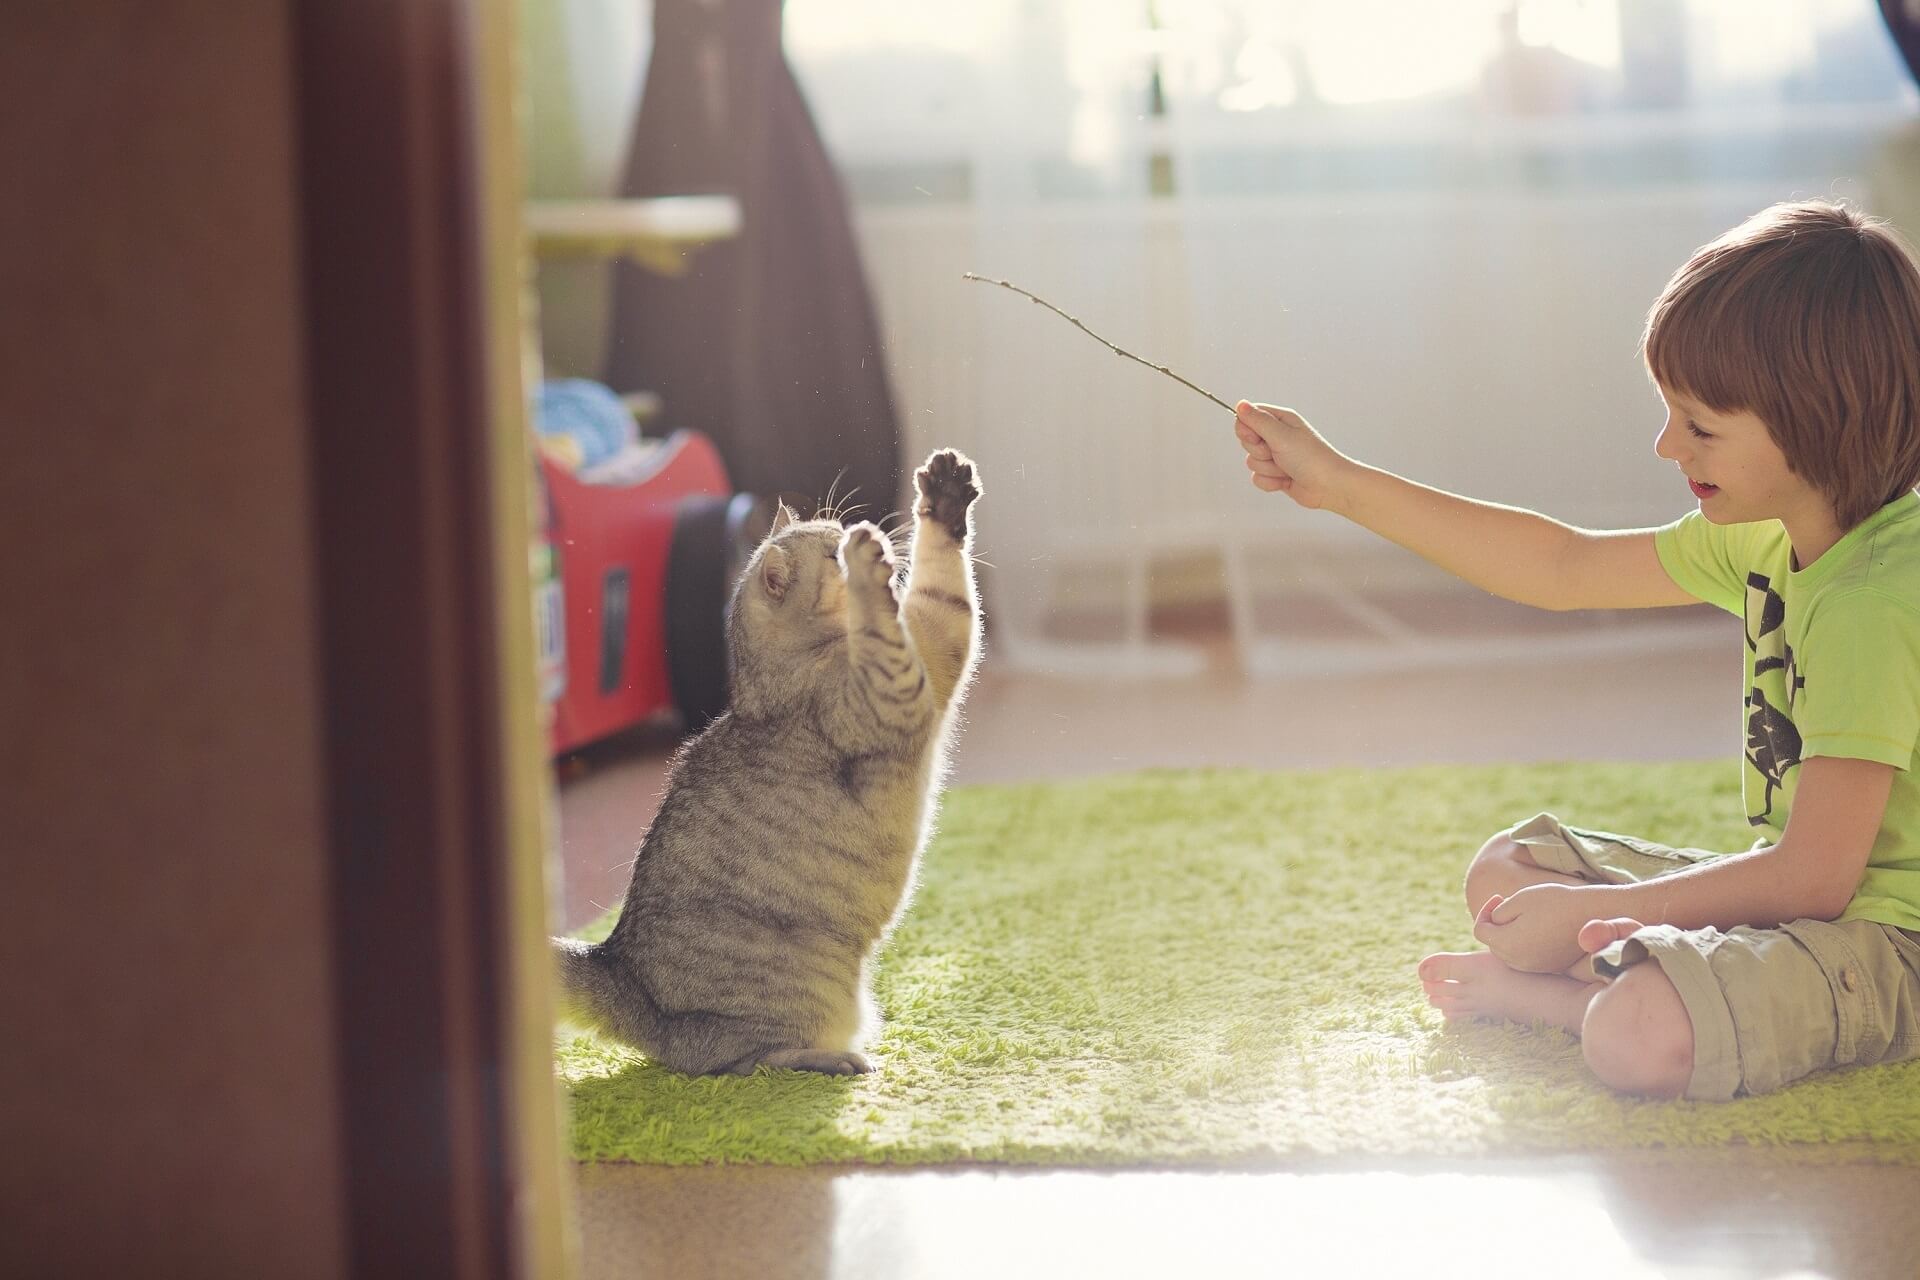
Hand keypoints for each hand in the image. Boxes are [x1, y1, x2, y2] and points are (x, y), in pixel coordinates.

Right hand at [1233, 401, 1350, 511]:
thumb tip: (1241, 404)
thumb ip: (1258, 420)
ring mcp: (1276, 456)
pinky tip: (1286, 480)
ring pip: (1252, 462)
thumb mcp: (1282, 435)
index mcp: (1280, 420)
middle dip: (1260, 452)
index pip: (1248, 418)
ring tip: (1287, 468)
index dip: (1247, 430)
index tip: (1258, 438)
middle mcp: (1277, 436)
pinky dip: (1270, 482)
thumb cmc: (1312, 458)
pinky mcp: (1276, 474)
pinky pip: (1258, 478)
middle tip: (1278, 454)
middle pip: (1247, 441)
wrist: (1330, 486)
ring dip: (1268, 469)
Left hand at [1472, 883, 1597, 973]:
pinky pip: (1526, 956)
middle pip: (1493, 943)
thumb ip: (1497, 914)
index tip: (1498, 897)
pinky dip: (1525, 943)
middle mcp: (1519, 962)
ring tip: (1525, 914)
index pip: (1481, 931)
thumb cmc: (1556, 902)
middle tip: (1508, 903)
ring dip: (1509, 934)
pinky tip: (1538, 926)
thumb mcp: (1519, 900)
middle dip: (1496, 924)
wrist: (1594, 914)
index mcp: (1508, 945)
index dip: (1484, 912)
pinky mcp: (1549, 967)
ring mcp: (1535, 967)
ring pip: (1509, 951)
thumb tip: (1491, 924)